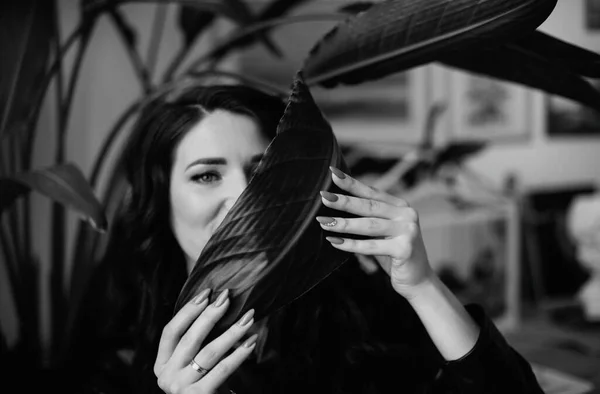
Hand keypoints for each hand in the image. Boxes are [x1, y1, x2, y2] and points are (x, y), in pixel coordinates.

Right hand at [154, 288, 256, 393]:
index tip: (206, 293)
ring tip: (248, 317)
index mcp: (161, 365)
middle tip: (227, 297)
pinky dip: (239, 354)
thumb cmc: (204, 387)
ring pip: (209, 352)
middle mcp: (166, 377)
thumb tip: (214, 305)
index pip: (170, 331)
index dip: (187, 310)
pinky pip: (222, 369)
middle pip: (190, 338)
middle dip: (210, 315)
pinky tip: (251, 341)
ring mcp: (181, 389)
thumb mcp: (191, 366)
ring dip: (231, 332)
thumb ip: (195, 343)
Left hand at [317, 166, 434, 298]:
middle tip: (324, 197)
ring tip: (323, 221)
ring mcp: (408, 231)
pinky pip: (371, 246)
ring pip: (368, 225)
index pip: (372, 192)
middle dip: (344, 201)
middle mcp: (406, 215)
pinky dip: (350, 245)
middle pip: (369, 206)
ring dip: (343, 223)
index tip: (333, 173)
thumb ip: (368, 218)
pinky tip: (334, 241)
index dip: (352, 183)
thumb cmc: (394, 255)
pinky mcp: (405, 249)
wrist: (418, 281)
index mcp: (400, 206)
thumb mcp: (381, 233)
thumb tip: (336, 203)